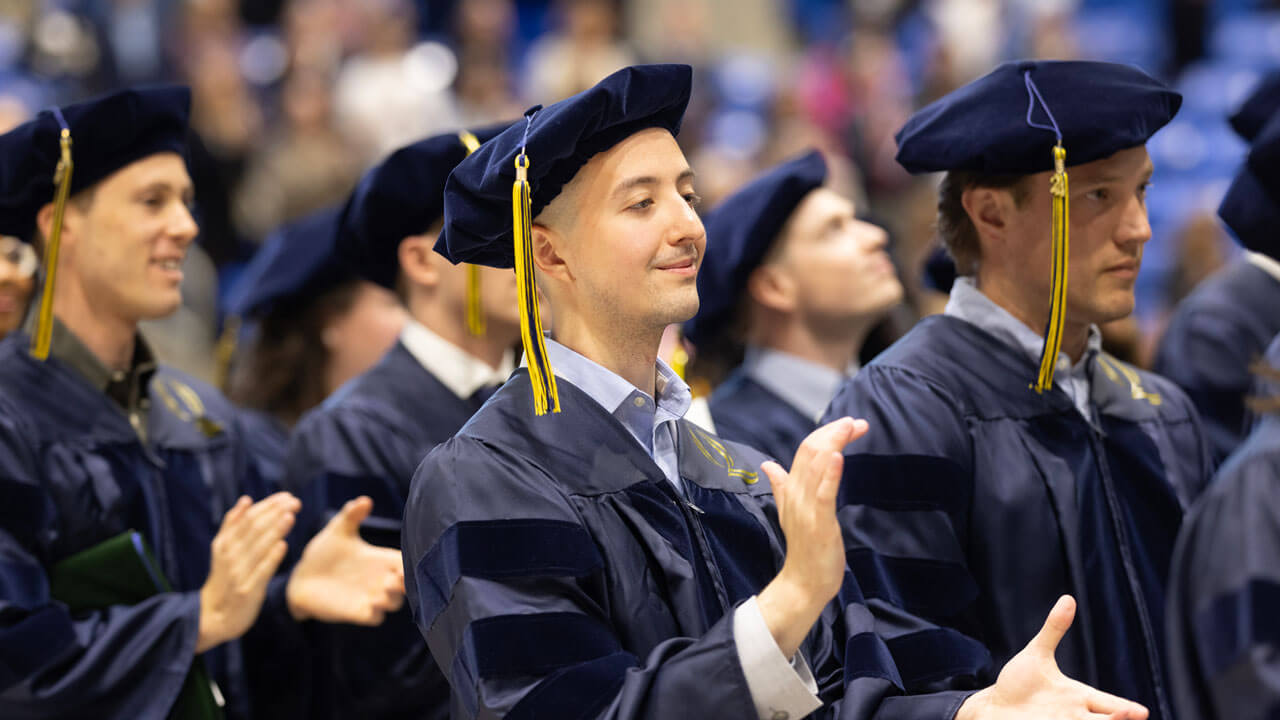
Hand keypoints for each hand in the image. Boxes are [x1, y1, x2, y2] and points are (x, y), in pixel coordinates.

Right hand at [197, 492, 299, 652]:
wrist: (212, 617)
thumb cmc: (224, 579)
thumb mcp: (222, 550)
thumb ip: (232, 525)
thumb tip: (246, 499)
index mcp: (225, 543)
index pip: (248, 518)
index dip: (268, 505)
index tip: (287, 496)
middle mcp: (230, 556)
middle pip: (254, 528)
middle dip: (276, 513)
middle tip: (295, 501)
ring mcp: (238, 573)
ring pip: (258, 547)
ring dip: (275, 530)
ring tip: (291, 516)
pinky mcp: (247, 591)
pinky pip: (261, 572)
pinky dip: (271, 558)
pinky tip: (283, 545)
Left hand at [286, 496, 404, 624]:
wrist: (300, 576)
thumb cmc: (322, 553)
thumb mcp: (337, 531)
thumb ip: (351, 516)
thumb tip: (365, 500)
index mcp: (379, 560)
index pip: (405, 563)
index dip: (412, 562)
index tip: (407, 559)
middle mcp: (378, 580)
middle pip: (406, 586)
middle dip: (407, 582)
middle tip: (397, 575)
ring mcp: (368, 597)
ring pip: (393, 603)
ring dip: (394, 598)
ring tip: (386, 587)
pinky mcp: (355, 612)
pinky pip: (374, 618)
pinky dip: (377, 613)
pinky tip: (373, 603)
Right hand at [757, 417, 867, 657]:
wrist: (803, 583)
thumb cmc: (805, 550)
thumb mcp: (793, 512)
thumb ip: (781, 486)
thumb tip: (768, 464)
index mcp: (791, 490)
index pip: (805, 450)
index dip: (826, 433)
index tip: (849, 424)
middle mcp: (796, 494)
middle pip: (811, 452)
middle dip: (834, 432)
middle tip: (857, 422)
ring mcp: (806, 508)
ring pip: (816, 466)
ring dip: (834, 443)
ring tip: (850, 426)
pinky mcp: (818, 522)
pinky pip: (824, 494)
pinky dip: (831, 473)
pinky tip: (839, 457)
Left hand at [955, 596, 1148, 719]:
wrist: (993, 707)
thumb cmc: (1018, 682)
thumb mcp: (1036, 653)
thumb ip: (1054, 629)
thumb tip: (1069, 598)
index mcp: (1077, 696)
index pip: (1108, 703)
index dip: (1126, 709)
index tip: (1143, 712)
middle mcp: (1074, 715)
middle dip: (1119, 719)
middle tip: (1133, 715)